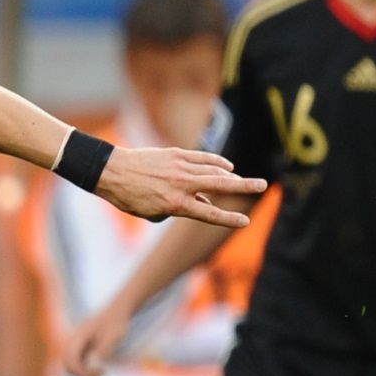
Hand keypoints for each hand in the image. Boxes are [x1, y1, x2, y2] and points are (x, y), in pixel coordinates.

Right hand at [62, 301, 135, 375]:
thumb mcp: (114, 334)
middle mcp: (74, 341)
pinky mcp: (82, 349)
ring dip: (82, 375)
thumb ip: (105, 347)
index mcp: (79, 336)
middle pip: (67, 365)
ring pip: (70, 366)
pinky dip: (85, 372)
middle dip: (81, 375)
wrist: (117, 311)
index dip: (82, 372)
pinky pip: (77, 364)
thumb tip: (96, 362)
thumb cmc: (117, 322)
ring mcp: (77, 345)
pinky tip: (99, 371)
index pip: (70, 359)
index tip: (102, 372)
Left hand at [95, 146, 264, 227]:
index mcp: (175, 204)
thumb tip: (201, 201)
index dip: (228, 218)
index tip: (245, 222)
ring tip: (246, 181)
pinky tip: (227, 167)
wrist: (112, 171)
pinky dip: (216, 162)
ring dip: (232, 176)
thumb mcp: (153, 213)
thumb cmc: (130, 197)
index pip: (209, 212)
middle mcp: (181, 185)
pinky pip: (202, 158)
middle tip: (263, 185)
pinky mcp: (176, 154)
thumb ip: (179, 210)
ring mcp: (180, 167)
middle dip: (243, 187)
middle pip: (220, 185)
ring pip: (214, 170)